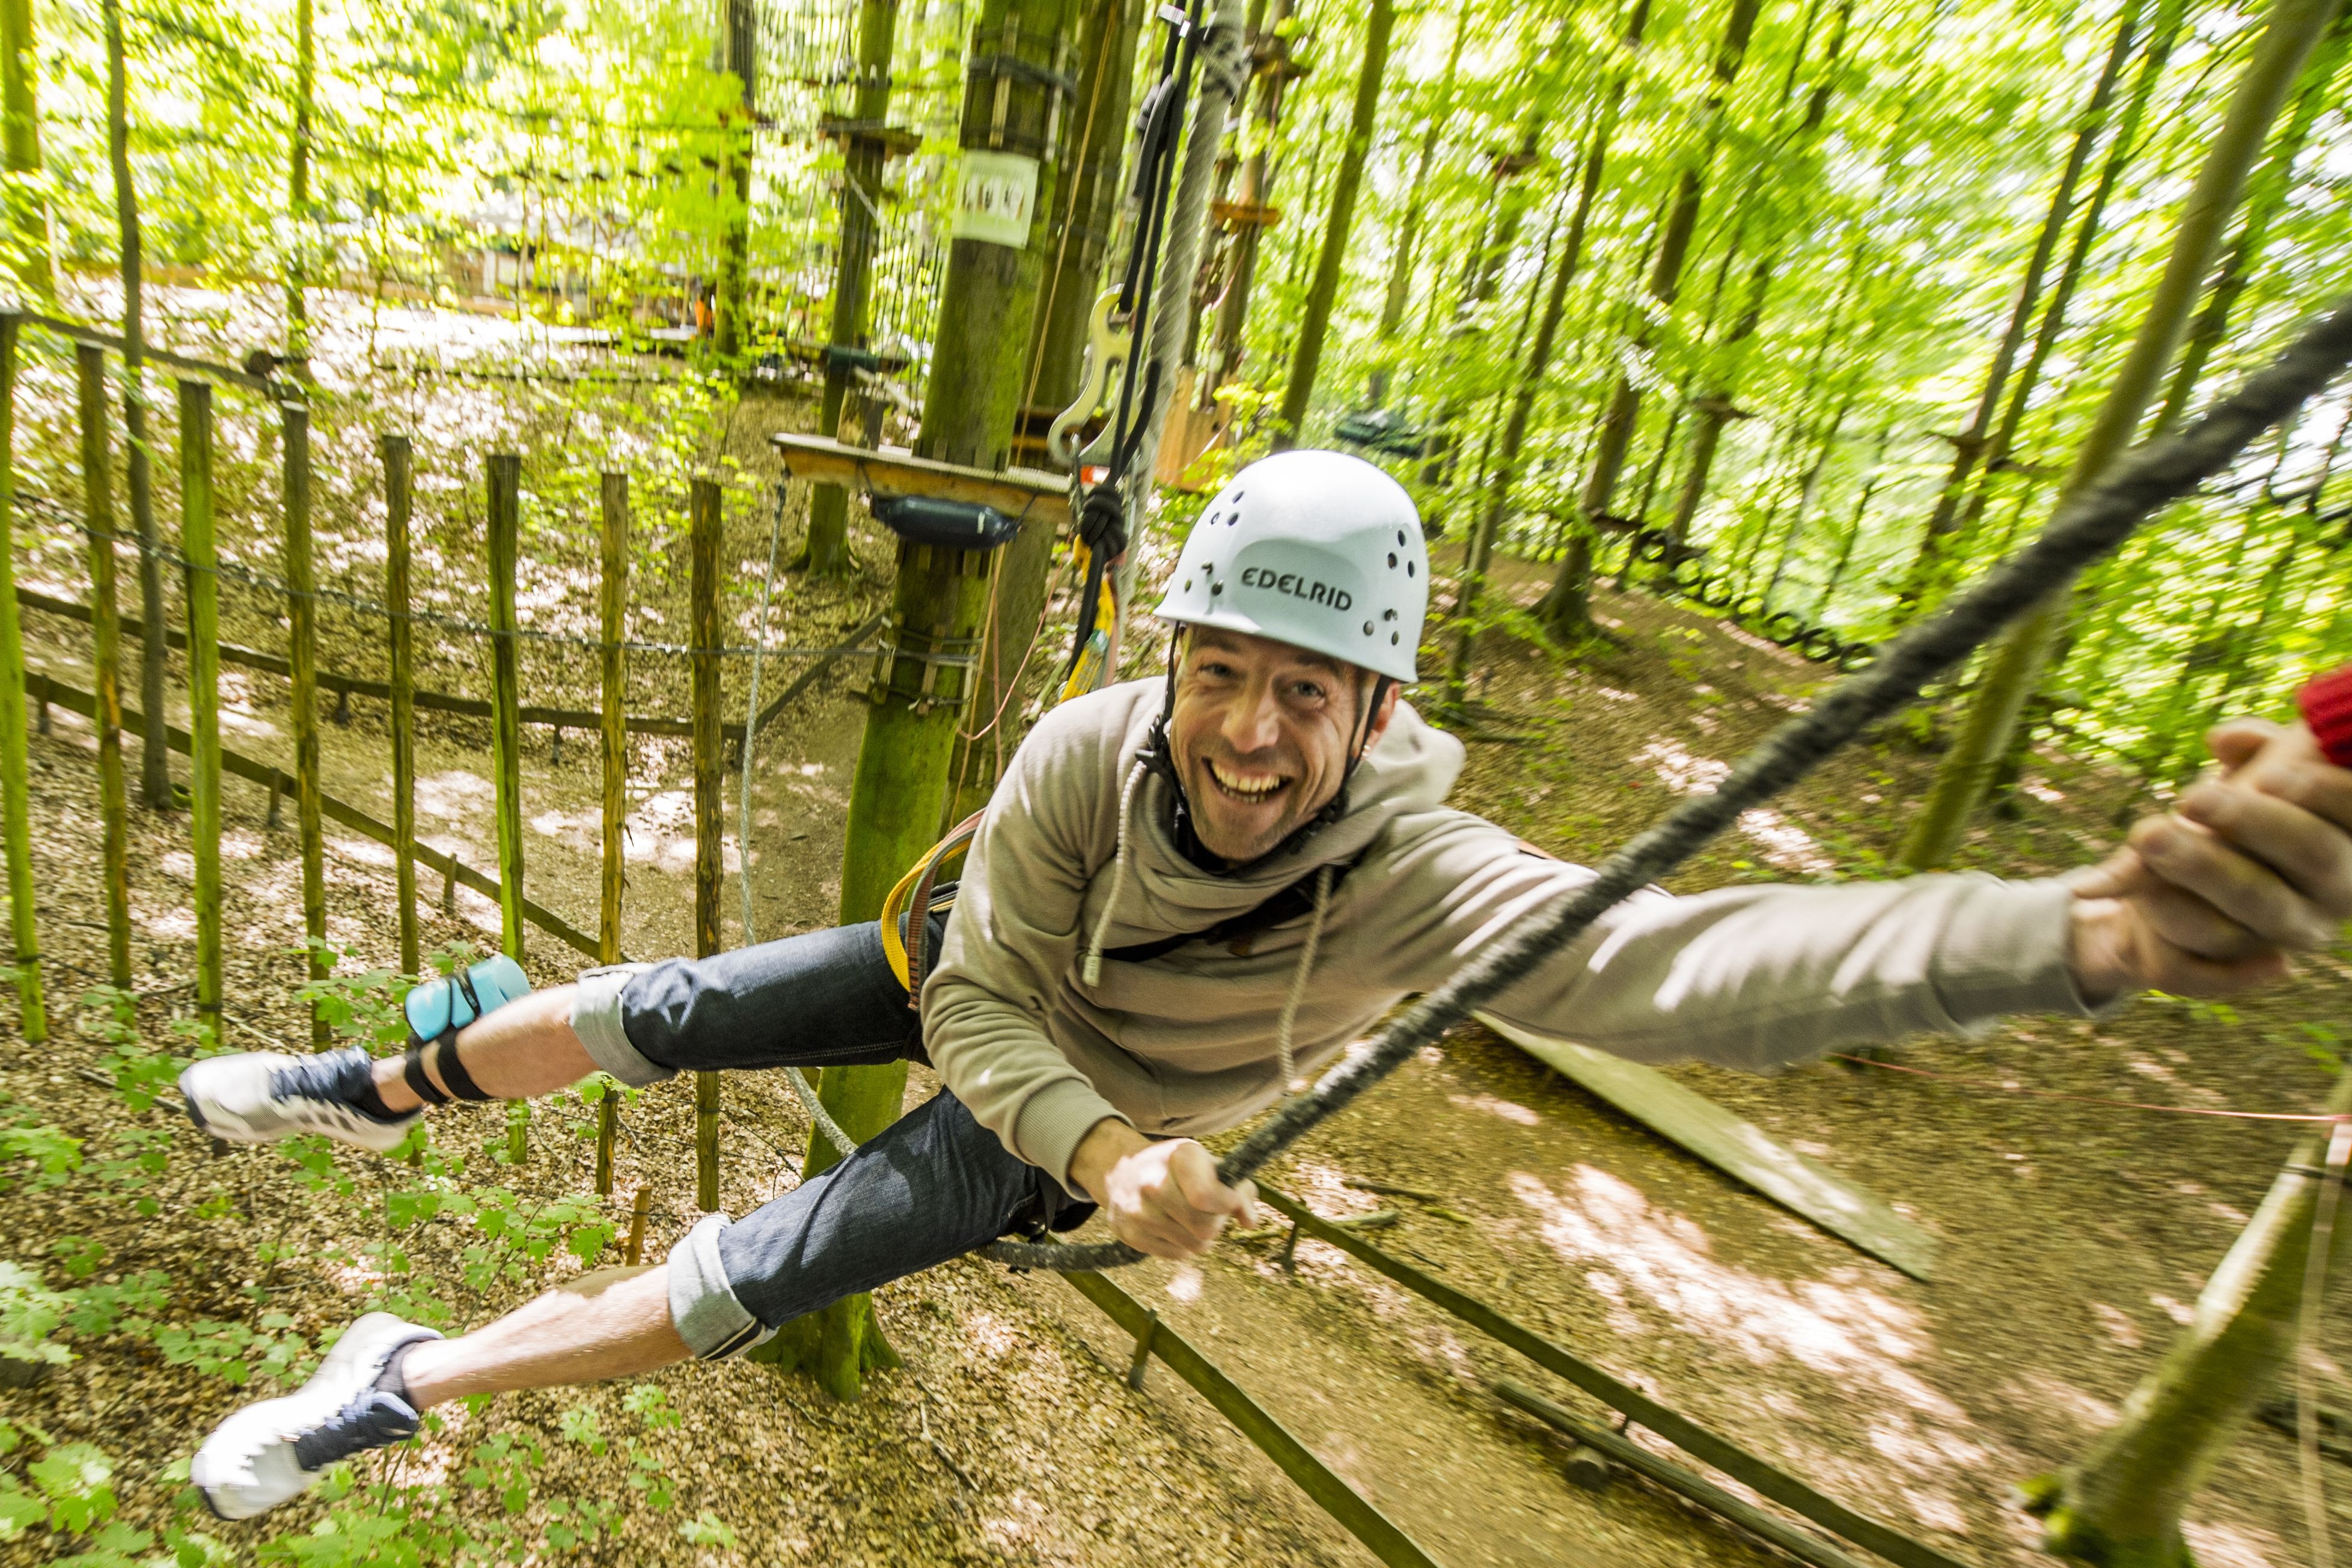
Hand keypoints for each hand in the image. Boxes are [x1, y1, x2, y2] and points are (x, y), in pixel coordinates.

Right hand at [1067, 1119, 1257, 1260]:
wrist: (1120, 1169)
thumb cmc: (1174, 1166)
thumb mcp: (1205, 1161)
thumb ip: (1235, 1185)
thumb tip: (1251, 1222)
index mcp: (1177, 1158)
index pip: (1207, 1197)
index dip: (1230, 1205)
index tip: (1234, 1204)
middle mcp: (1152, 1184)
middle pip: (1205, 1228)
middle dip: (1217, 1222)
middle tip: (1211, 1211)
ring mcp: (1137, 1212)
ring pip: (1194, 1245)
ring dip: (1202, 1236)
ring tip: (1191, 1217)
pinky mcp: (1129, 1234)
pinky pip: (1177, 1254)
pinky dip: (1183, 1244)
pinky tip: (1174, 1225)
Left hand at [2069, 718, 2351, 998]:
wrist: (2193, 867)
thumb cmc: (2242, 807)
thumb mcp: (2252, 771)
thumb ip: (2252, 749)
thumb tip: (2225, 740)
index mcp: (2349, 838)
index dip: (2327, 794)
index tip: (2272, 776)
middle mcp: (2328, 894)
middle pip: (2312, 858)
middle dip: (2253, 824)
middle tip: (2191, 796)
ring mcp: (2280, 936)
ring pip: (2256, 909)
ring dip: (2200, 871)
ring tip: (2147, 834)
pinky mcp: (2226, 966)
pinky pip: (2195, 962)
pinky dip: (2167, 927)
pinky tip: (2129, 896)